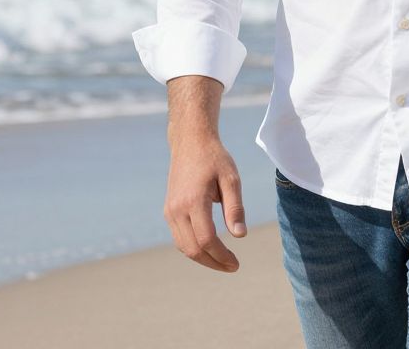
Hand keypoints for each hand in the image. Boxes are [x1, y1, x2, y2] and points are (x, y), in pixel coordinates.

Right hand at [164, 132, 247, 271]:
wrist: (190, 142)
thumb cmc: (214, 158)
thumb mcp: (231, 178)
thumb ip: (235, 207)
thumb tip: (240, 236)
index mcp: (194, 201)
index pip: (206, 239)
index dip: (221, 255)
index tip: (236, 263)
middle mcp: (177, 209)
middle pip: (192, 249)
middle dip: (213, 262)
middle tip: (232, 266)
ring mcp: (170, 211)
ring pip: (183, 246)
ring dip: (202, 258)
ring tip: (223, 260)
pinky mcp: (168, 210)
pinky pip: (179, 237)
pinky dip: (193, 247)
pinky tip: (209, 247)